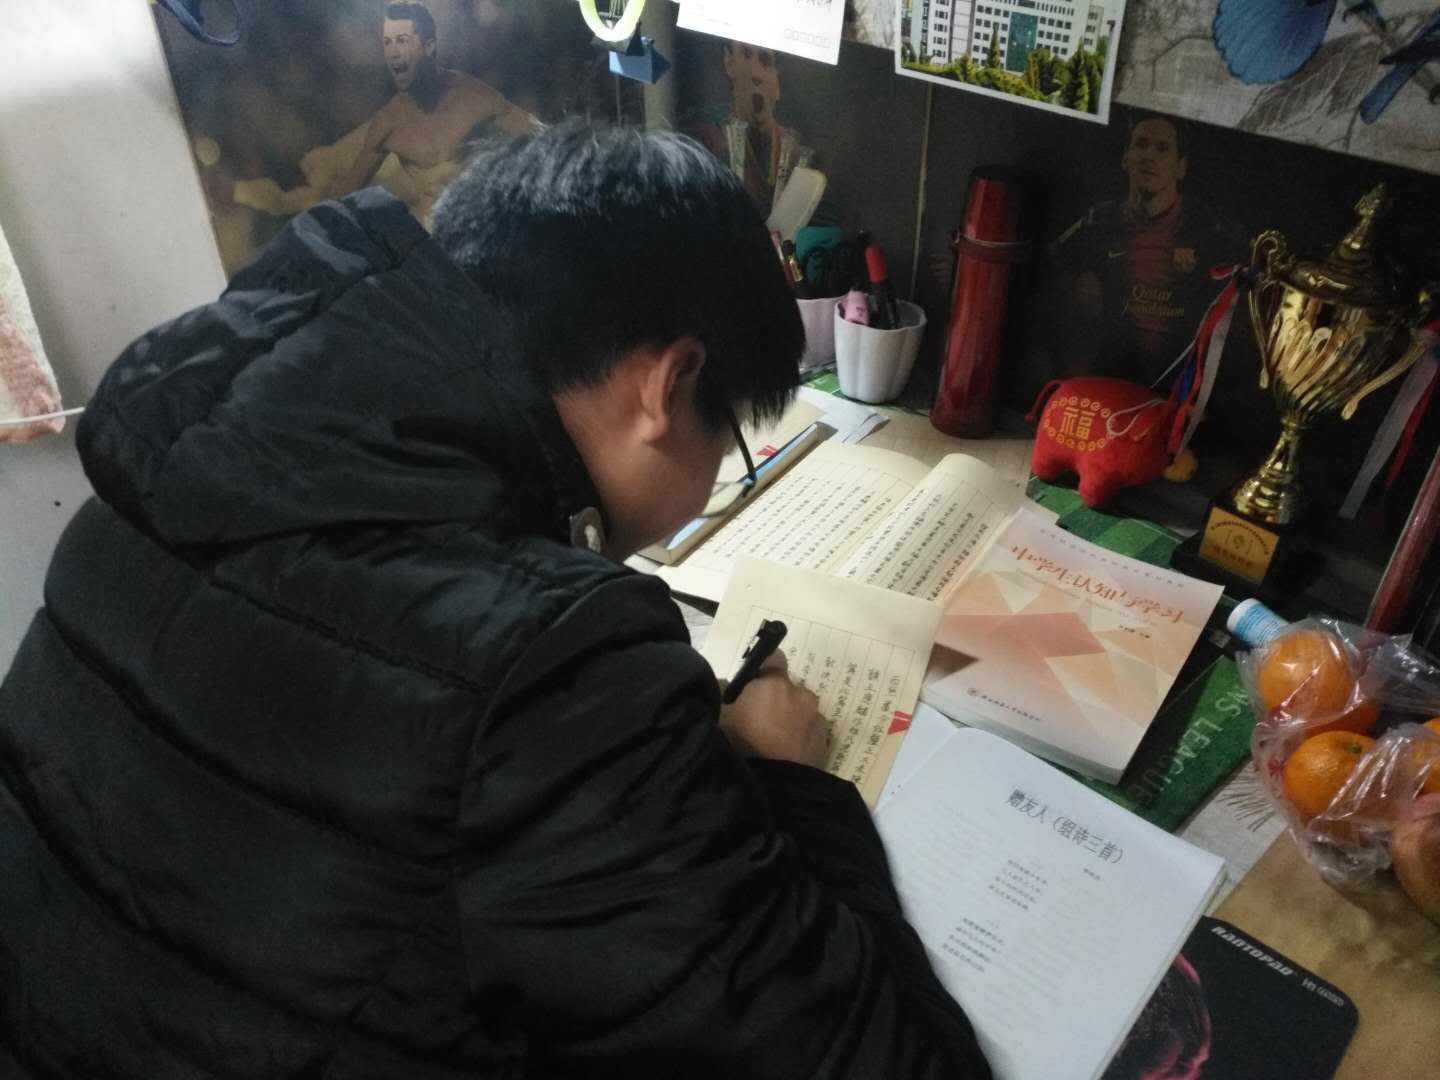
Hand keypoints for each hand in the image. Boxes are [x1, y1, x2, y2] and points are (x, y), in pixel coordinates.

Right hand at [717, 652, 829, 768]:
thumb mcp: (720, 719)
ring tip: (774, 742)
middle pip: (787, 689)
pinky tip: (786, 755)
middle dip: (775, 699)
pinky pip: (810, 732)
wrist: (777, 787)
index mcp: (774, 683)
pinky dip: (801, 738)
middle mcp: (801, 694)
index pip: (773, 657)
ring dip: (790, 719)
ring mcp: (816, 718)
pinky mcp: (825, 742)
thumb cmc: (744, 745)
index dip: (763, 667)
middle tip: (757, 720)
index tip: (753, 684)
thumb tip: (726, 685)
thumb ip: (722, 696)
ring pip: (801, 711)